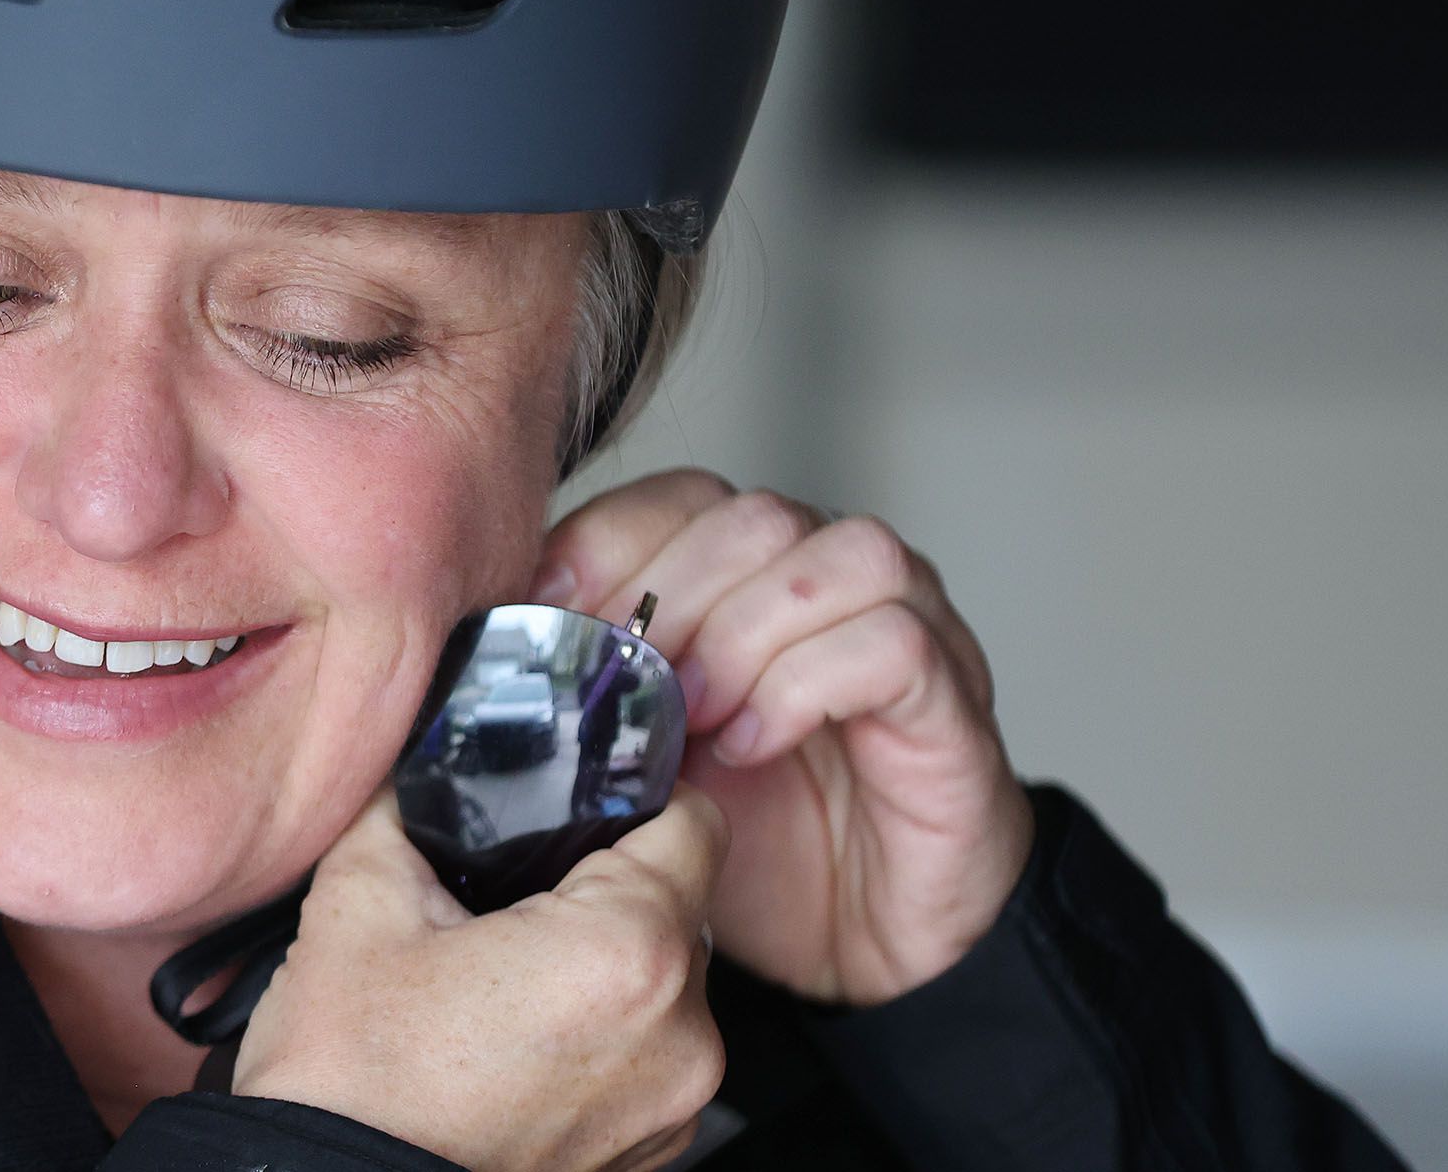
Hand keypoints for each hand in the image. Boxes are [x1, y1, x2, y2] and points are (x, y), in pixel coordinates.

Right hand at [233, 786, 727, 1171]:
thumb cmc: (352, 1080)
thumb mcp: (361, 897)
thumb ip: (408, 803)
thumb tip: (424, 760)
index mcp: (628, 953)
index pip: (696, 824)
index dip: (641, 793)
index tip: (590, 796)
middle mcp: (680, 1037)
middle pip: (681, 906)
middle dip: (609, 884)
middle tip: (517, 888)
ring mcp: (672, 1108)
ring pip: (669, 984)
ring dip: (609, 963)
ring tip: (511, 970)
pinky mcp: (650, 1154)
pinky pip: (653, 1056)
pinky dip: (605, 1034)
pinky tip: (521, 1034)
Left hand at [537, 471, 1032, 1004]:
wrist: (864, 950)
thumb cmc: (753, 841)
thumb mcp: (640, 755)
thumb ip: (590, 687)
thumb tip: (495, 649)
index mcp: (753, 573)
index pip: (678, 497)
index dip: (607, 544)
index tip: (549, 616)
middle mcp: (834, 581)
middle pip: (751, 514)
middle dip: (669, 595)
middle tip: (627, 685)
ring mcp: (911, 629)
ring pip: (837, 556)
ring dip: (744, 632)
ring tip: (695, 718)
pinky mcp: (952, 703)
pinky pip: (892, 643)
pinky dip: (806, 685)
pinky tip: (754, 744)